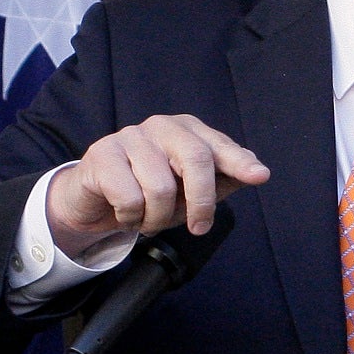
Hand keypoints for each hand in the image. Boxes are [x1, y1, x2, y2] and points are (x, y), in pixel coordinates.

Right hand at [45, 114, 269, 257]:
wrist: (93, 198)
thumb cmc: (148, 192)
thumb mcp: (189, 191)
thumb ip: (222, 180)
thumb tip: (258, 173)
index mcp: (188, 130)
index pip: (218, 145)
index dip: (239, 162)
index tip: (259, 176)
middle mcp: (162, 126)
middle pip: (195, 159)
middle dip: (201, 201)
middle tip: (199, 227)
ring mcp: (131, 136)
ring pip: (160, 187)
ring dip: (157, 218)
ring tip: (148, 219)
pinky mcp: (103, 153)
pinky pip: (129, 198)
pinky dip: (131, 218)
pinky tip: (125, 213)